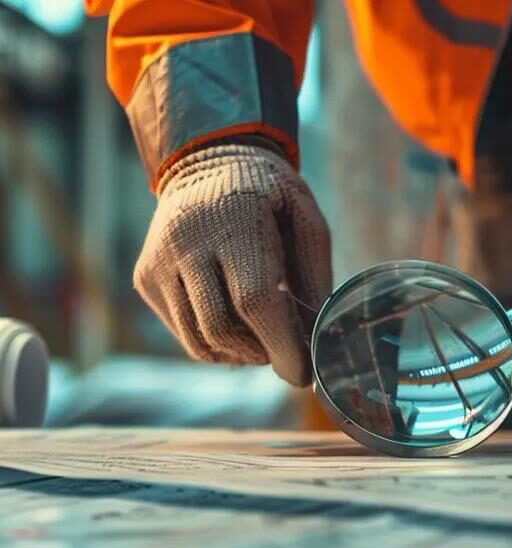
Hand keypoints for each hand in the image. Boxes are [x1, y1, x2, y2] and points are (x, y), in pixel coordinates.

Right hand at [134, 143, 331, 385]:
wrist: (207, 162)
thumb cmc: (268, 195)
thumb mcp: (306, 218)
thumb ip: (315, 276)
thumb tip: (317, 338)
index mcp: (234, 222)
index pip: (255, 299)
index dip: (281, 344)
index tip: (303, 373)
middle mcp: (186, 243)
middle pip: (222, 327)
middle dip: (262, 353)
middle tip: (288, 349)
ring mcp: (159, 263)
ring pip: (198, 340)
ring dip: (239, 354)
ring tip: (265, 335)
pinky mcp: (145, 279)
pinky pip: (183, 333)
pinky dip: (215, 342)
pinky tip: (237, 321)